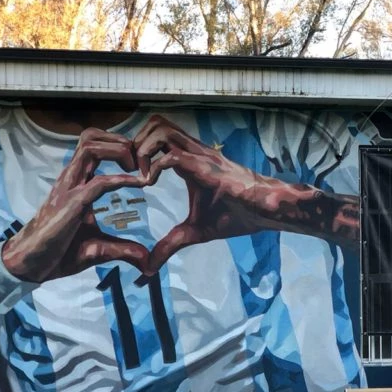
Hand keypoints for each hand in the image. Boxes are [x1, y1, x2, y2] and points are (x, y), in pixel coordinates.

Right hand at [1, 128, 149, 282]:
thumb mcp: (98, 248)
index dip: (119, 148)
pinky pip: (99, 182)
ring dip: (119, 151)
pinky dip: (122, 180)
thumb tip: (146, 261)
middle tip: (140, 161)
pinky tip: (140, 184)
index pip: (94, 147)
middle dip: (120, 141)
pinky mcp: (70, 204)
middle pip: (90, 137)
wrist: (30, 265)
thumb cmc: (59, 252)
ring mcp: (68, 189)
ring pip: (90, 148)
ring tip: (137, 168)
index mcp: (77, 182)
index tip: (142, 165)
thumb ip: (123, 249)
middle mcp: (71, 179)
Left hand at [133, 115, 268, 278]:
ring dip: (143, 149)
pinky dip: (155, 167)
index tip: (127, 174)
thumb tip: (148, 268)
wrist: (264, 211)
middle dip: (135, 142)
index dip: (137, 149)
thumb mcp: (194, 232)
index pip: (156, 136)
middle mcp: (192, 151)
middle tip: (128, 169)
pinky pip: (173, 157)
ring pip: (161, 129)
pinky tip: (150, 185)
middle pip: (154, 123)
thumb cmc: (237, 215)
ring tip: (138, 175)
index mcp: (188, 160)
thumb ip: (169, 245)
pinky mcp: (206, 167)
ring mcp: (199, 156)